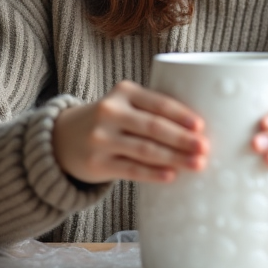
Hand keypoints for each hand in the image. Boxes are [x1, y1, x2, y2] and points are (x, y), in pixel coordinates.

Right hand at [52, 80, 208, 183]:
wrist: (62, 137)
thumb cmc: (109, 121)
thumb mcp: (124, 103)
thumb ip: (152, 110)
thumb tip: (197, 130)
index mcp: (123, 92)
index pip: (157, 103)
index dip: (181, 115)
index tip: (201, 126)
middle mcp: (110, 112)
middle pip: (153, 127)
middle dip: (182, 139)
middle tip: (205, 147)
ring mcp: (101, 139)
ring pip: (145, 150)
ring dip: (174, 158)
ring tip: (197, 164)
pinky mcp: (97, 163)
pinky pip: (131, 169)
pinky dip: (153, 173)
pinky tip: (171, 176)